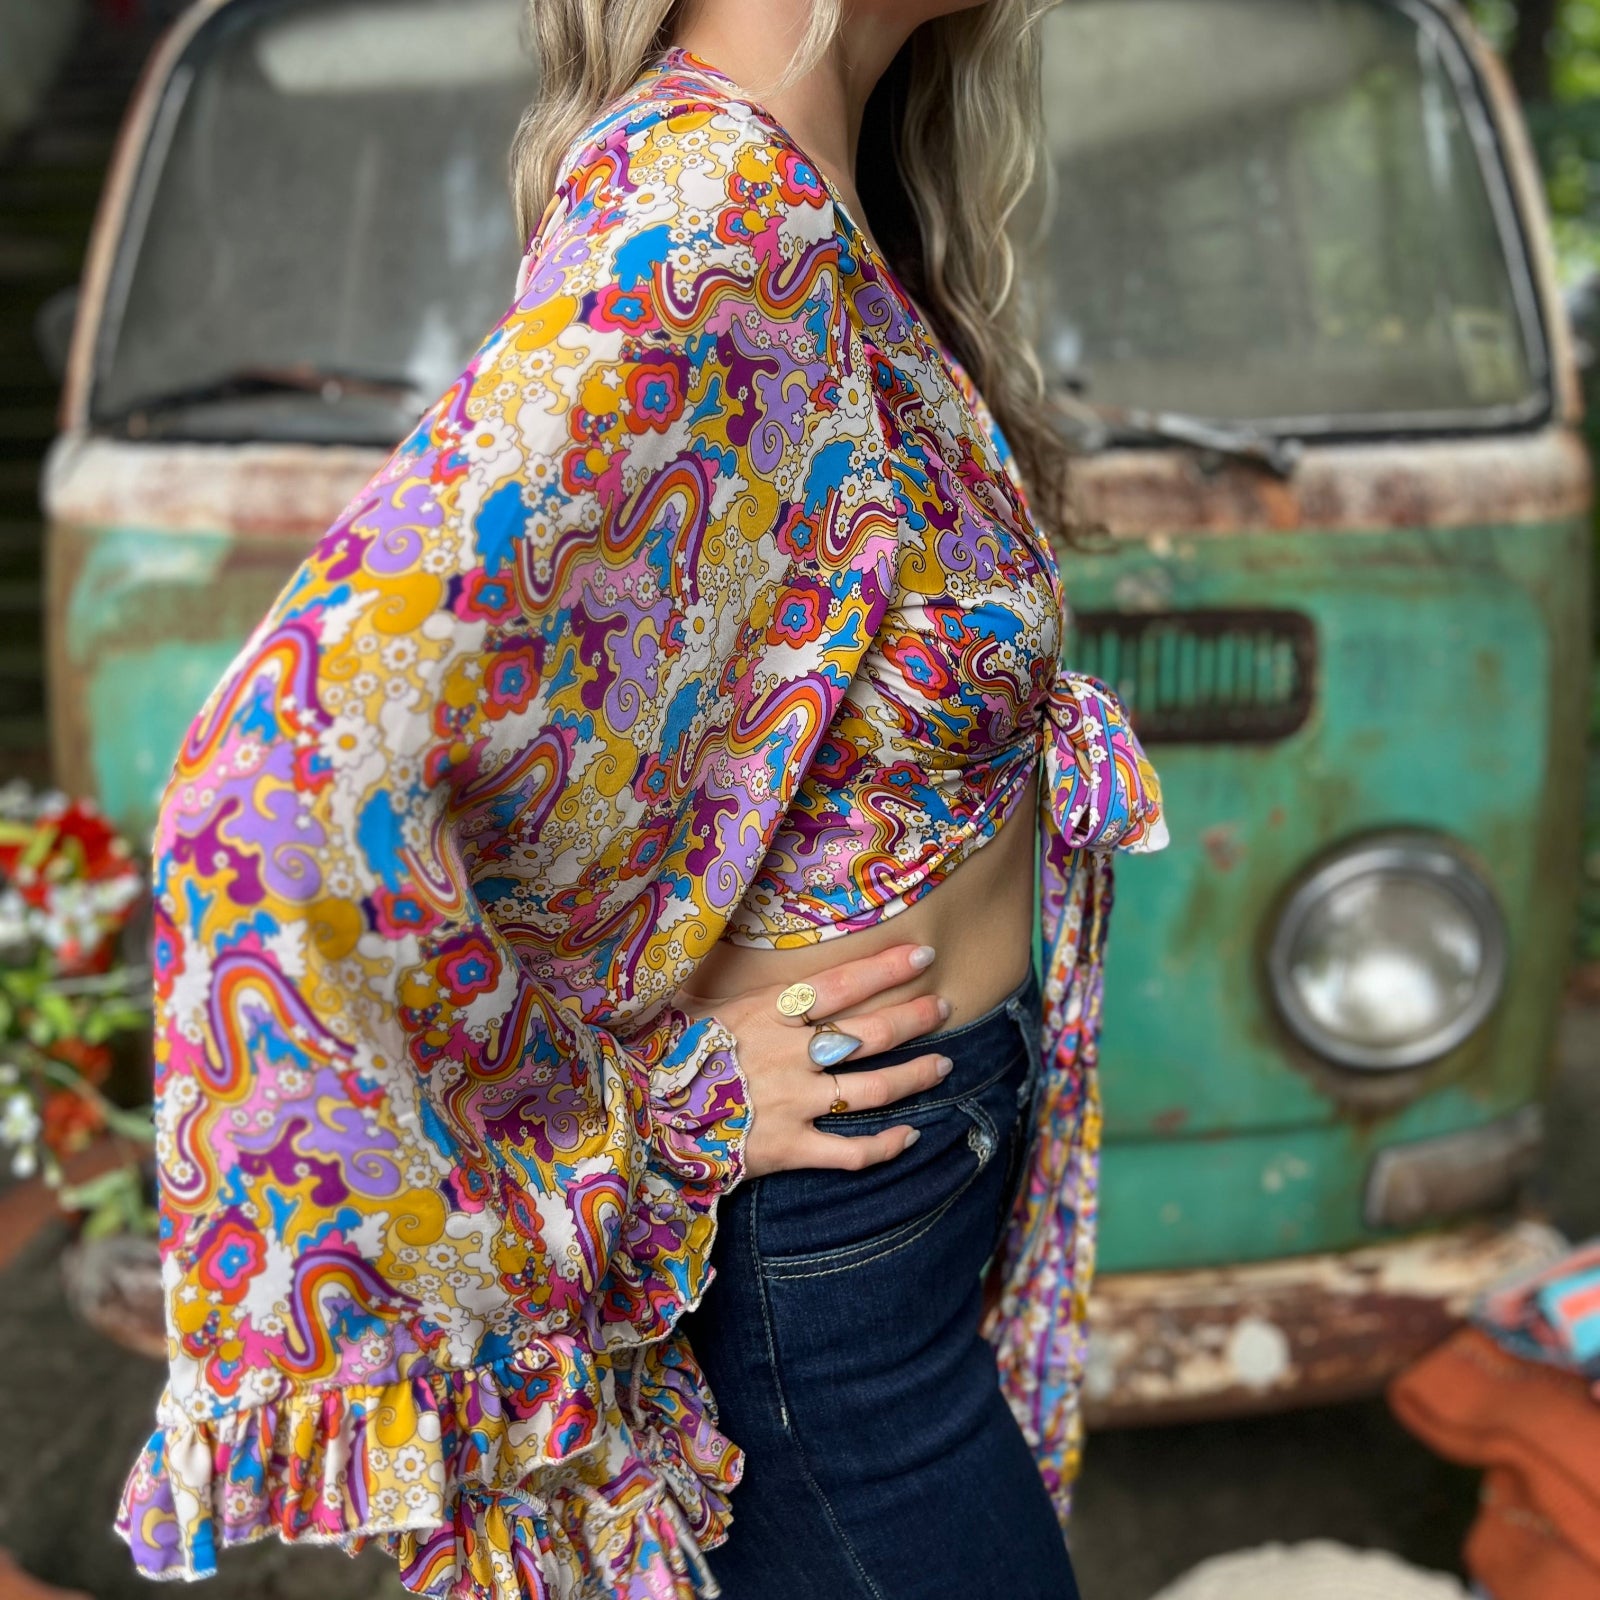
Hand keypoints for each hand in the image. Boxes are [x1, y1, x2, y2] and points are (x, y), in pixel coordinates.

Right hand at [676, 944, 951, 1178]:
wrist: (639, 1116)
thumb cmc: (665, 1054)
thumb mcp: (695, 1004)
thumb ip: (725, 983)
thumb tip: (714, 941)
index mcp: (768, 1014)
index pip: (842, 985)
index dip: (887, 969)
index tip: (924, 954)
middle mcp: (789, 1055)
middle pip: (870, 1034)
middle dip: (915, 1018)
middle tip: (943, 1007)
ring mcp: (793, 1103)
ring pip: (873, 1090)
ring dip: (915, 1076)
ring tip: (945, 1064)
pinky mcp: (789, 1148)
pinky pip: (851, 1152)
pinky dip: (886, 1146)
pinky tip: (910, 1135)